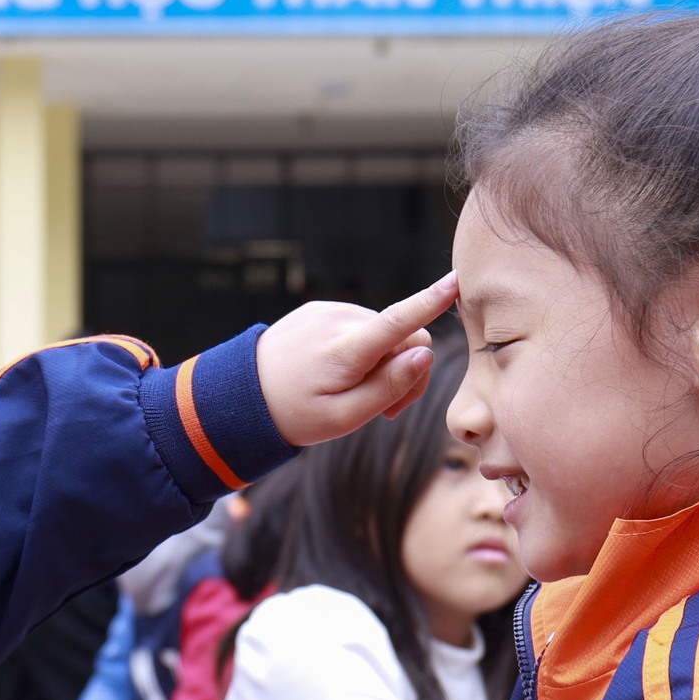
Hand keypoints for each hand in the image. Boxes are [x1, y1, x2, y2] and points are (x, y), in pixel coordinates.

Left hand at [257, 273, 458, 446]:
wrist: (242, 397)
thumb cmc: (295, 415)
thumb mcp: (345, 418)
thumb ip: (389, 388)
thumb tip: (424, 354)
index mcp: (345, 350)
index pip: (397, 321)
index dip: (429, 303)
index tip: (456, 281)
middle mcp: (339, 321)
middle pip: (408, 337)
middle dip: (410, 370)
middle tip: (387, 409)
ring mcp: (329, 310)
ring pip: (388, 333)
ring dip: (385, 363)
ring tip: (355, 393)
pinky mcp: (322, 309)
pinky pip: (364, 326)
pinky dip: (364, 351)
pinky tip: (340, 374)